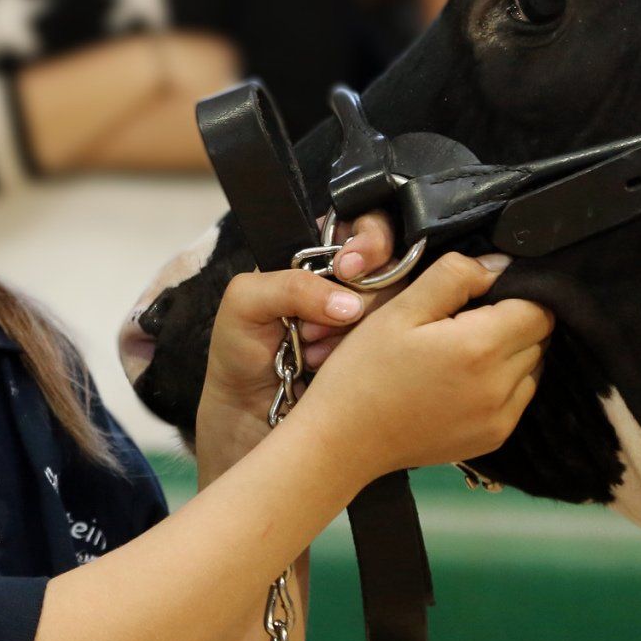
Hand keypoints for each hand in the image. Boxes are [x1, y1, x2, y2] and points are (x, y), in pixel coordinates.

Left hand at [192, 210, 405, 479]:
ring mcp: (372, 321)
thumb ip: (291, 285)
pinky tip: (326, 365)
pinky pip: (399, 342)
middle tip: (312, 327)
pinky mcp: (384, 354)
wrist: (247, 416)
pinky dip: (364, 355)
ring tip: (310, 350)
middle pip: (392, 265)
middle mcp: (353, 284)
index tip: (349, 269)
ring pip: (398, 306)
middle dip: (356, 296)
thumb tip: (349, 305)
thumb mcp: (246, 302)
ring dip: (353, 331)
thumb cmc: (241, 352)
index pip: (366, 225)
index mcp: (320, 257)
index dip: (368, 241)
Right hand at [297, 252, 552, 481]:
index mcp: (481, 346)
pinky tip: (462, 381)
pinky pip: (520, 398)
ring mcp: (501, 417)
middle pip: (540, 337)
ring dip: (511, 353)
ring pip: (534, 367)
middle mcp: (501, 385)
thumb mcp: (401, 309)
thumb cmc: (365, 369)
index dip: (515, 293)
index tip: (481, 296)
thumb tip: (500, 264)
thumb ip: (455, 276)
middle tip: (464, 322)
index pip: (538, 308)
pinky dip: (504, 383)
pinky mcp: (495, 439)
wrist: (344, 440)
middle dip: (514, 321)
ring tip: (463, 353)